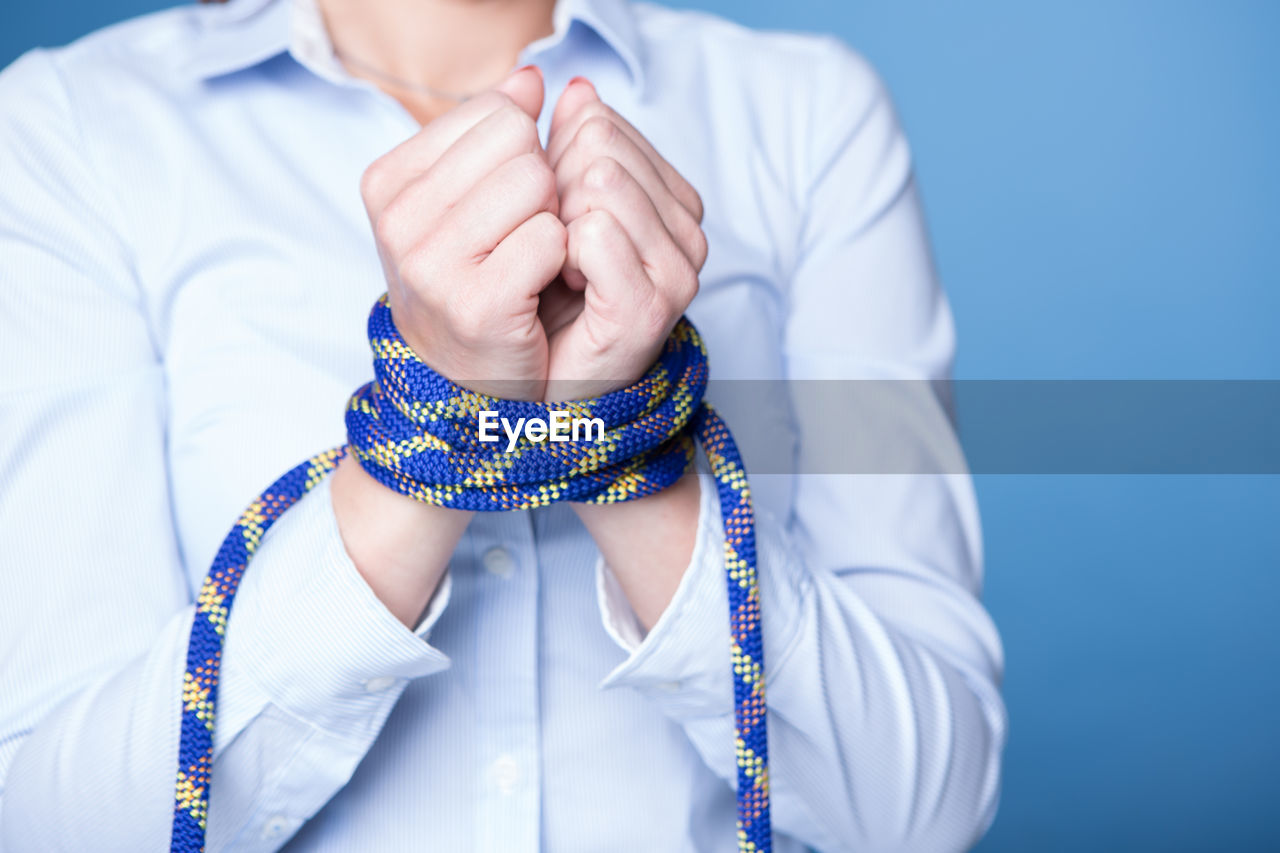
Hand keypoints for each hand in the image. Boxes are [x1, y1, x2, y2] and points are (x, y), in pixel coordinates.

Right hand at [360, 65, 563, 400]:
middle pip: (518, 142)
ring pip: (537, 183)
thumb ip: (493, 134)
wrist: (463, 385)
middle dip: (541, 185)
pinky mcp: (476, 303)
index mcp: (389, 182)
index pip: (494, 112)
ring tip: (530, 263)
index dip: (522, 155)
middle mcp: (398, 219)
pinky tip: (540, 290)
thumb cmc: (471, 286)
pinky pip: (552, 238)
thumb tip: (530, 78)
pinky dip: (561, 261)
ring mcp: (431, 263)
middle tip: (523, 238)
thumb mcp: (465, 202)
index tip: (504, 207)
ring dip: (553, 221)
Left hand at [540, 77, 708, 400]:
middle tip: (554, 244)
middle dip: (557, 186)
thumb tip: (576, 86)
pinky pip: (593, 233)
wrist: (546, 384)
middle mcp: (689, 231)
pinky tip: (566, 284)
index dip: (559, 161)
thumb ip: (573, 146)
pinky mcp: (650, 307)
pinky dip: (563, 254)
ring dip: (559, 222)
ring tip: (561, 267)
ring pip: (600, 182)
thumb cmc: (550, 296)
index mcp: (674, 200)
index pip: (603, 125)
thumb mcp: (562, 206)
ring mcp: (677, 270)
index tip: (556, 217)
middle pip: (601, 147)